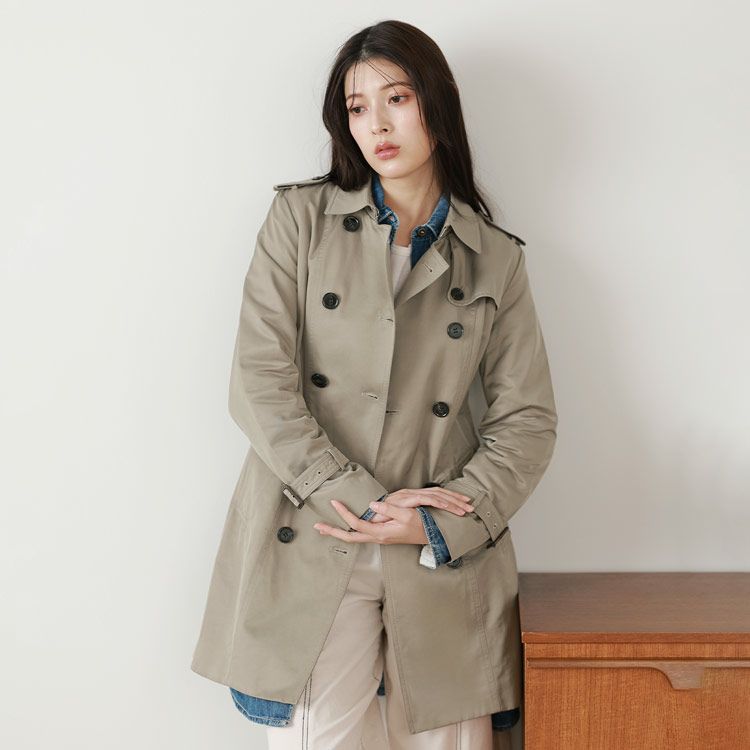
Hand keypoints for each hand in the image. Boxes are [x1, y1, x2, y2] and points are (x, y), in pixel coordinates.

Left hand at [313, 487, 474, 545]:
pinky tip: (345, 526)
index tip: (334, 502)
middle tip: (316, 526)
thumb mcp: (407, 514)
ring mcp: (379, 537)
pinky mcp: (382, 534)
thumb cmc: (421, 524)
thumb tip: (371, 505)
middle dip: (332, 532)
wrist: (432, 535)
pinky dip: (349, 530)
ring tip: (325, 528)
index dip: (344, 514)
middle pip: (349, 537)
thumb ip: (388, 510)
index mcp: (381, 533)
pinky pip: (361, 534)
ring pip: (354, 537)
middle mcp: (378, 537)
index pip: (356, 525)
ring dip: (339, 532)